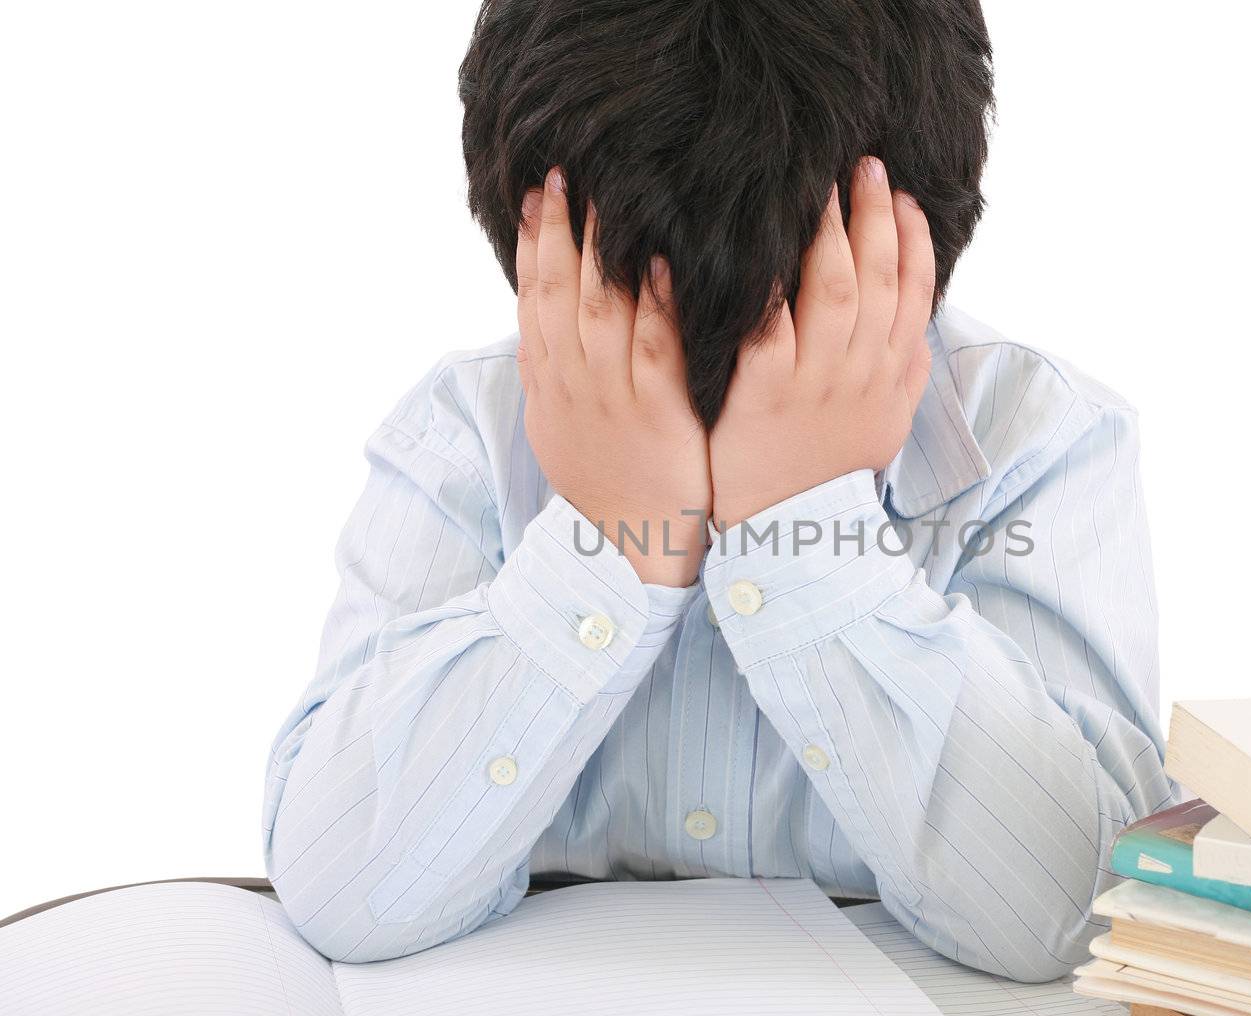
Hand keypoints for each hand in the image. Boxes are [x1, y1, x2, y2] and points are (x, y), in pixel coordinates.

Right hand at [515, 168, 710, 586]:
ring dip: (600, 249)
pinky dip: (653, 304)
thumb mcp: (562, 428)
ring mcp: (611, 398)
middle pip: (558, 292)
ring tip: (607, 193)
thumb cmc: (608, 482)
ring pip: (598, 310)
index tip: (535, 193)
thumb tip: (543, 321)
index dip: (531, 244)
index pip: (532, 299)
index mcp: (548, 383)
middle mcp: (571, 383)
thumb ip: (555, 372)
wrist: (631, 549)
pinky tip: (659, 261)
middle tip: (565, 171)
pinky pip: (653, 349)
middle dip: (559, 229)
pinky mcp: (656, 415)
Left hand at [709, 157, 935, 527]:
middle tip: (866, 166)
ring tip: (821, 188)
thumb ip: (904, 374)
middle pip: (878, 279)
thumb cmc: (833, 473)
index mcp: (890, 376)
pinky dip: (764, 287)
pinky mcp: (761, 394)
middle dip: (875, 217)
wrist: (795, 536)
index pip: (914, 294)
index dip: (913, 241)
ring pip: (832, 292)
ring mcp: (812, 383)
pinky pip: (767, 329)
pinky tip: (757, 247)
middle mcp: (858, 373)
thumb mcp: (886, 427)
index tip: (905, 197)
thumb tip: (919, 328)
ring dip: (829, 234)